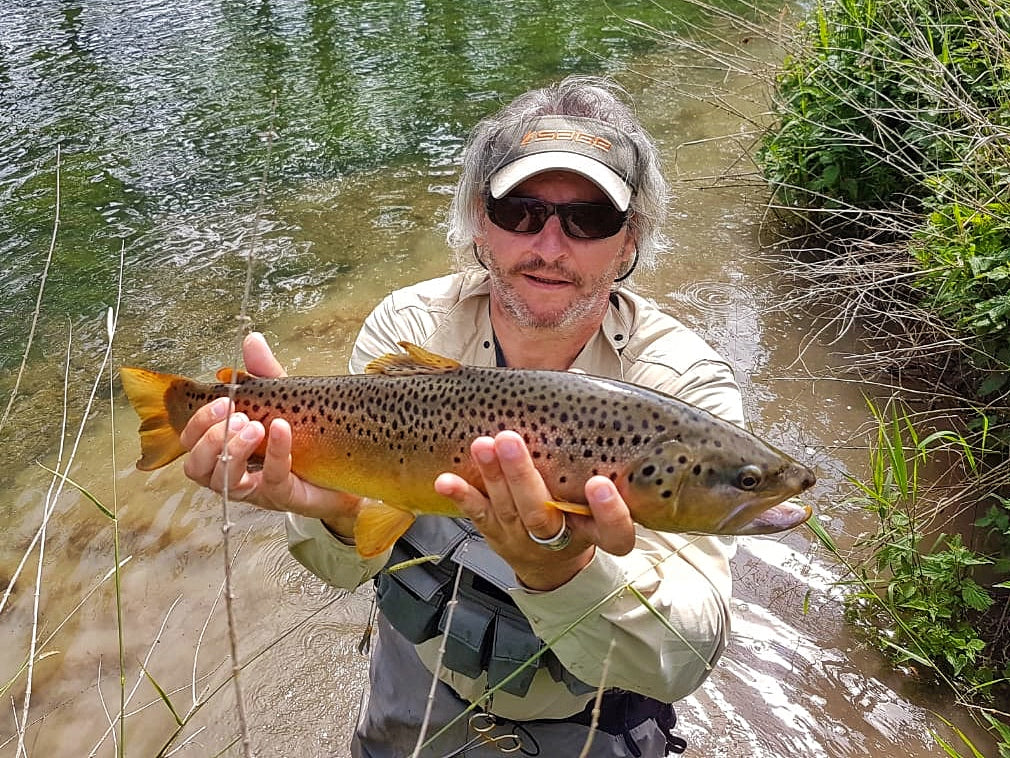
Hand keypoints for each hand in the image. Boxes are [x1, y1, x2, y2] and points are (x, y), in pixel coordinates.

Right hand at [179, 331, 360, 536]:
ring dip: (233, 449)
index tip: (221, 401)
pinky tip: (283, 430)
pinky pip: (272, 479)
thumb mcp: (283, 401)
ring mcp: (257, 489)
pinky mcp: (284, 497)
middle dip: (208, 437)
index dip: (196, 422)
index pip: (191, 441)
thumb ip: (264, 374)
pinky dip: (275, 452)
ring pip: (222, 480)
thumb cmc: (307, 439)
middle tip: (234, 414)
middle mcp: (235, 473)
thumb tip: (251, 339)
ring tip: (255, 427)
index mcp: (227, 449)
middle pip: (196, 465)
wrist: (349, 468)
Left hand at [434, 431, 636, 590]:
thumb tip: (581, 381)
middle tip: (510, 440)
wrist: (552, 560)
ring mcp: (525, 538)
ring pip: (508, 509)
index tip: (599, 483)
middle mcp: (561, 536)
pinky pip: (478, 515)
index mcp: (597, 528)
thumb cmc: (579, 508)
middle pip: (543, 513)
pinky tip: (447, 480)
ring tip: (482, 444)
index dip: (609, 511)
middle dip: (523, 476)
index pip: (615, 530)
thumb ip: (593, 441)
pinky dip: (462, 495)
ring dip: (492, 475)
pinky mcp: (497, 535)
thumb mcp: (596, 487)